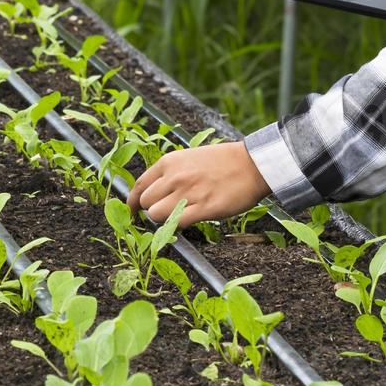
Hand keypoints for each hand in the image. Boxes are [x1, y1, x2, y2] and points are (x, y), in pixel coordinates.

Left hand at [127, 141, 270, 227]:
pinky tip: (188, 223)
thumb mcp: (189, 158)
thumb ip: (171, 173)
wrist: (252, 164)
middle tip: (165, 213)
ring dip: (164, 220)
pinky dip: (177, 227)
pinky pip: (177, 224)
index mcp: (168, 163)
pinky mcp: (203, 209)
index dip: (133, 202)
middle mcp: (174, 177)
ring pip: (156, 215)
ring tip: (179, 217)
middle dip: (152, 210)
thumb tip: (156, 191)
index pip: (139, 186)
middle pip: (145, 203)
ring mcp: (188, 193)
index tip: (133, 211)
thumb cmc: (223, 162)